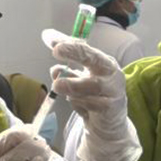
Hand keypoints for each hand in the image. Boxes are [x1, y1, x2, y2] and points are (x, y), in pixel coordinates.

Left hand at [49, 37, 141, 160]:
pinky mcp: (111, 108)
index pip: (84, 48)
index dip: (67, 43)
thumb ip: (65, 60)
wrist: (107, 123)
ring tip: (58, 86)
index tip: (50, 39)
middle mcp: (110, 73)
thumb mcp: (78, 76)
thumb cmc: (92, 95)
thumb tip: (48, 37)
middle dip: (75, 52)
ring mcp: (113, 91)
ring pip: (91, 84)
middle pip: (94, 58)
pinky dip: (79, 102)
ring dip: (72, 84)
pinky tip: (74, 102)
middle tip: (56, 51)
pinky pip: (92, 103)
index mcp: (102, 61)